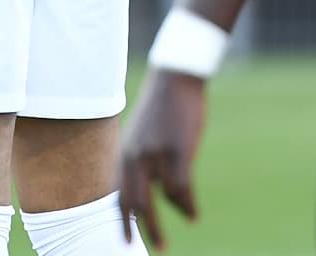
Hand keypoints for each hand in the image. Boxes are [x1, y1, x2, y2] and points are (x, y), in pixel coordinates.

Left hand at [118, 69, 207, 250]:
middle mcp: (136, 158)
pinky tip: (194, 215)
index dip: (124, 220)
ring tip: (190, 218)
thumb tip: (150, 185)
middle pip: (137, 204)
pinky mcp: (176, 152)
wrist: (175, 78)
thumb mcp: (142, 132)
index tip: (126, 241)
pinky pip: (181, 189)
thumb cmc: (162, 105)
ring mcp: (155, 156)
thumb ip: (140, 157)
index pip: (121, 195)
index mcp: (126, 154)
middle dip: (147, 229)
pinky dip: (188, 205)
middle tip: (159, 248)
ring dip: (178, 211)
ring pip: (164, 197)